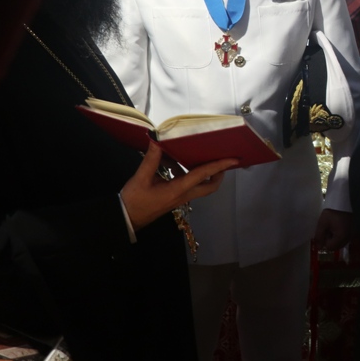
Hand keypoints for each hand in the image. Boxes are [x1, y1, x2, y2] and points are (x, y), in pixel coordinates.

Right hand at [120, 143, 237, 230]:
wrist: (125, 220)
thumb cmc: (134, 201)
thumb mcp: (141, 178)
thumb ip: (151, 159)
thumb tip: (158, 140)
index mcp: (178, 189)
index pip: (203, 175)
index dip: (219, 166)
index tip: (233, 159)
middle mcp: (184, 195)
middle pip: (210, 186)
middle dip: (219, 173)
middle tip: (222, 159)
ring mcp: (179, 198)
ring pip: (199, 186)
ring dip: (203, 172)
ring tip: (199, 155)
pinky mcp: (173, 198)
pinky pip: (187, 185)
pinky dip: (185, 173)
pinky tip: (173, 163)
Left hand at [314, 209, 352, 251]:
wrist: (344, 201)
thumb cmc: (332, 211)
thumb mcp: (323, 223)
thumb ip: (319, 236)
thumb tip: (319, 248)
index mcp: (341, 237)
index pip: (330, 247)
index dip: (325, 240)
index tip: (325, 231)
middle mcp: (349, 238)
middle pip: (336, 247)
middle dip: (330, 241)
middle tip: (328, 229)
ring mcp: (352, 235)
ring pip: (341, 243)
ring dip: (335, 238)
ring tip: (333, 227)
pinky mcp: (354, 231)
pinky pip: (345, 238)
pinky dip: (341, 235)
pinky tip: (338, 226)